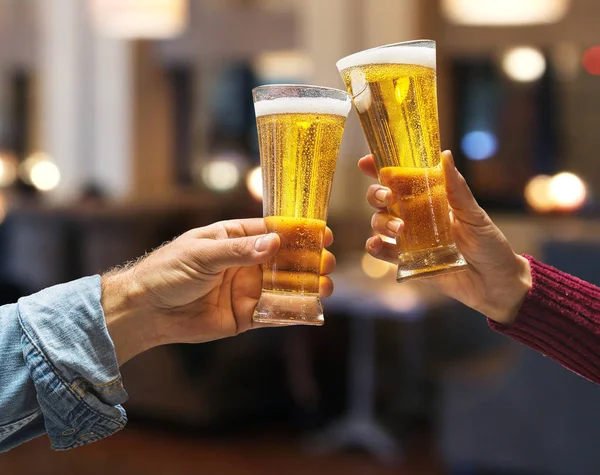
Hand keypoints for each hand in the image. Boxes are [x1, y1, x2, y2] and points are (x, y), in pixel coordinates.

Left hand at [101, 218, 335, 363]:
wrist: (147, 310)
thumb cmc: (168, 271)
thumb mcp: (202, 254)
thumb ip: (239, 251)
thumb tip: (275, 243)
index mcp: (234, 238)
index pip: (272, 231)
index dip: (297, 232)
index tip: (321, 233)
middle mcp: (245, 263)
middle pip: (284, 260)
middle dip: (307, 261)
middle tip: (326, 263)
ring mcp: (247, 289)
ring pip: (284, 287)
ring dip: (305, 286)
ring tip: (325, 286)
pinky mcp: (245, 316)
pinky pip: (273, 313)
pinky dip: (292, 312)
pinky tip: (311, 310)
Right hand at [359, 151, 530, 324]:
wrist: (495, 282)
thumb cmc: (489, 244)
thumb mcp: (475, 214)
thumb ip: (456, 189)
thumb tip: (445, 155)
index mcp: (429, 198)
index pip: (400, 179)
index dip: (379, 168)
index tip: (366, 162)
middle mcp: (414, 216)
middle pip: (382, 199)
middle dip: (376, 194)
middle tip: (387, 197)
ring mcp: (408, 238)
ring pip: (379, 223)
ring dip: (381, 222)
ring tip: (399, 229)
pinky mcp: (406, 261)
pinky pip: (383, 251)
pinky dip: (374, 246)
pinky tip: (377, 244)